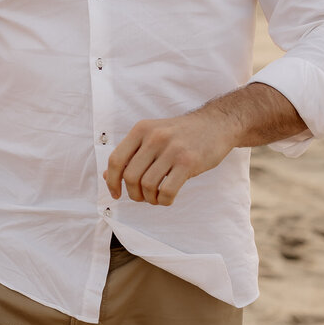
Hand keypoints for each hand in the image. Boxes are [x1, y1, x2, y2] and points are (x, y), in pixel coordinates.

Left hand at [104, 109, 236, 205]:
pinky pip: (167, 190)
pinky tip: (167, 198)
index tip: (115, 193)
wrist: (216, 124)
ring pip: (147, 185)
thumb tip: (107, 176)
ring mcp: (171, 149)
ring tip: (155, 198)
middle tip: (142, 197)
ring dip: (149, 198)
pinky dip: (163, 200)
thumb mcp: (152, 135)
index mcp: (141, 130)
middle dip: (133, 193)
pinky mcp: (189, 162)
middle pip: (130, 176)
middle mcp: (154, 137)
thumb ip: (131, 154)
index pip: (115, 160)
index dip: (111, 181)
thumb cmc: (181, 134)